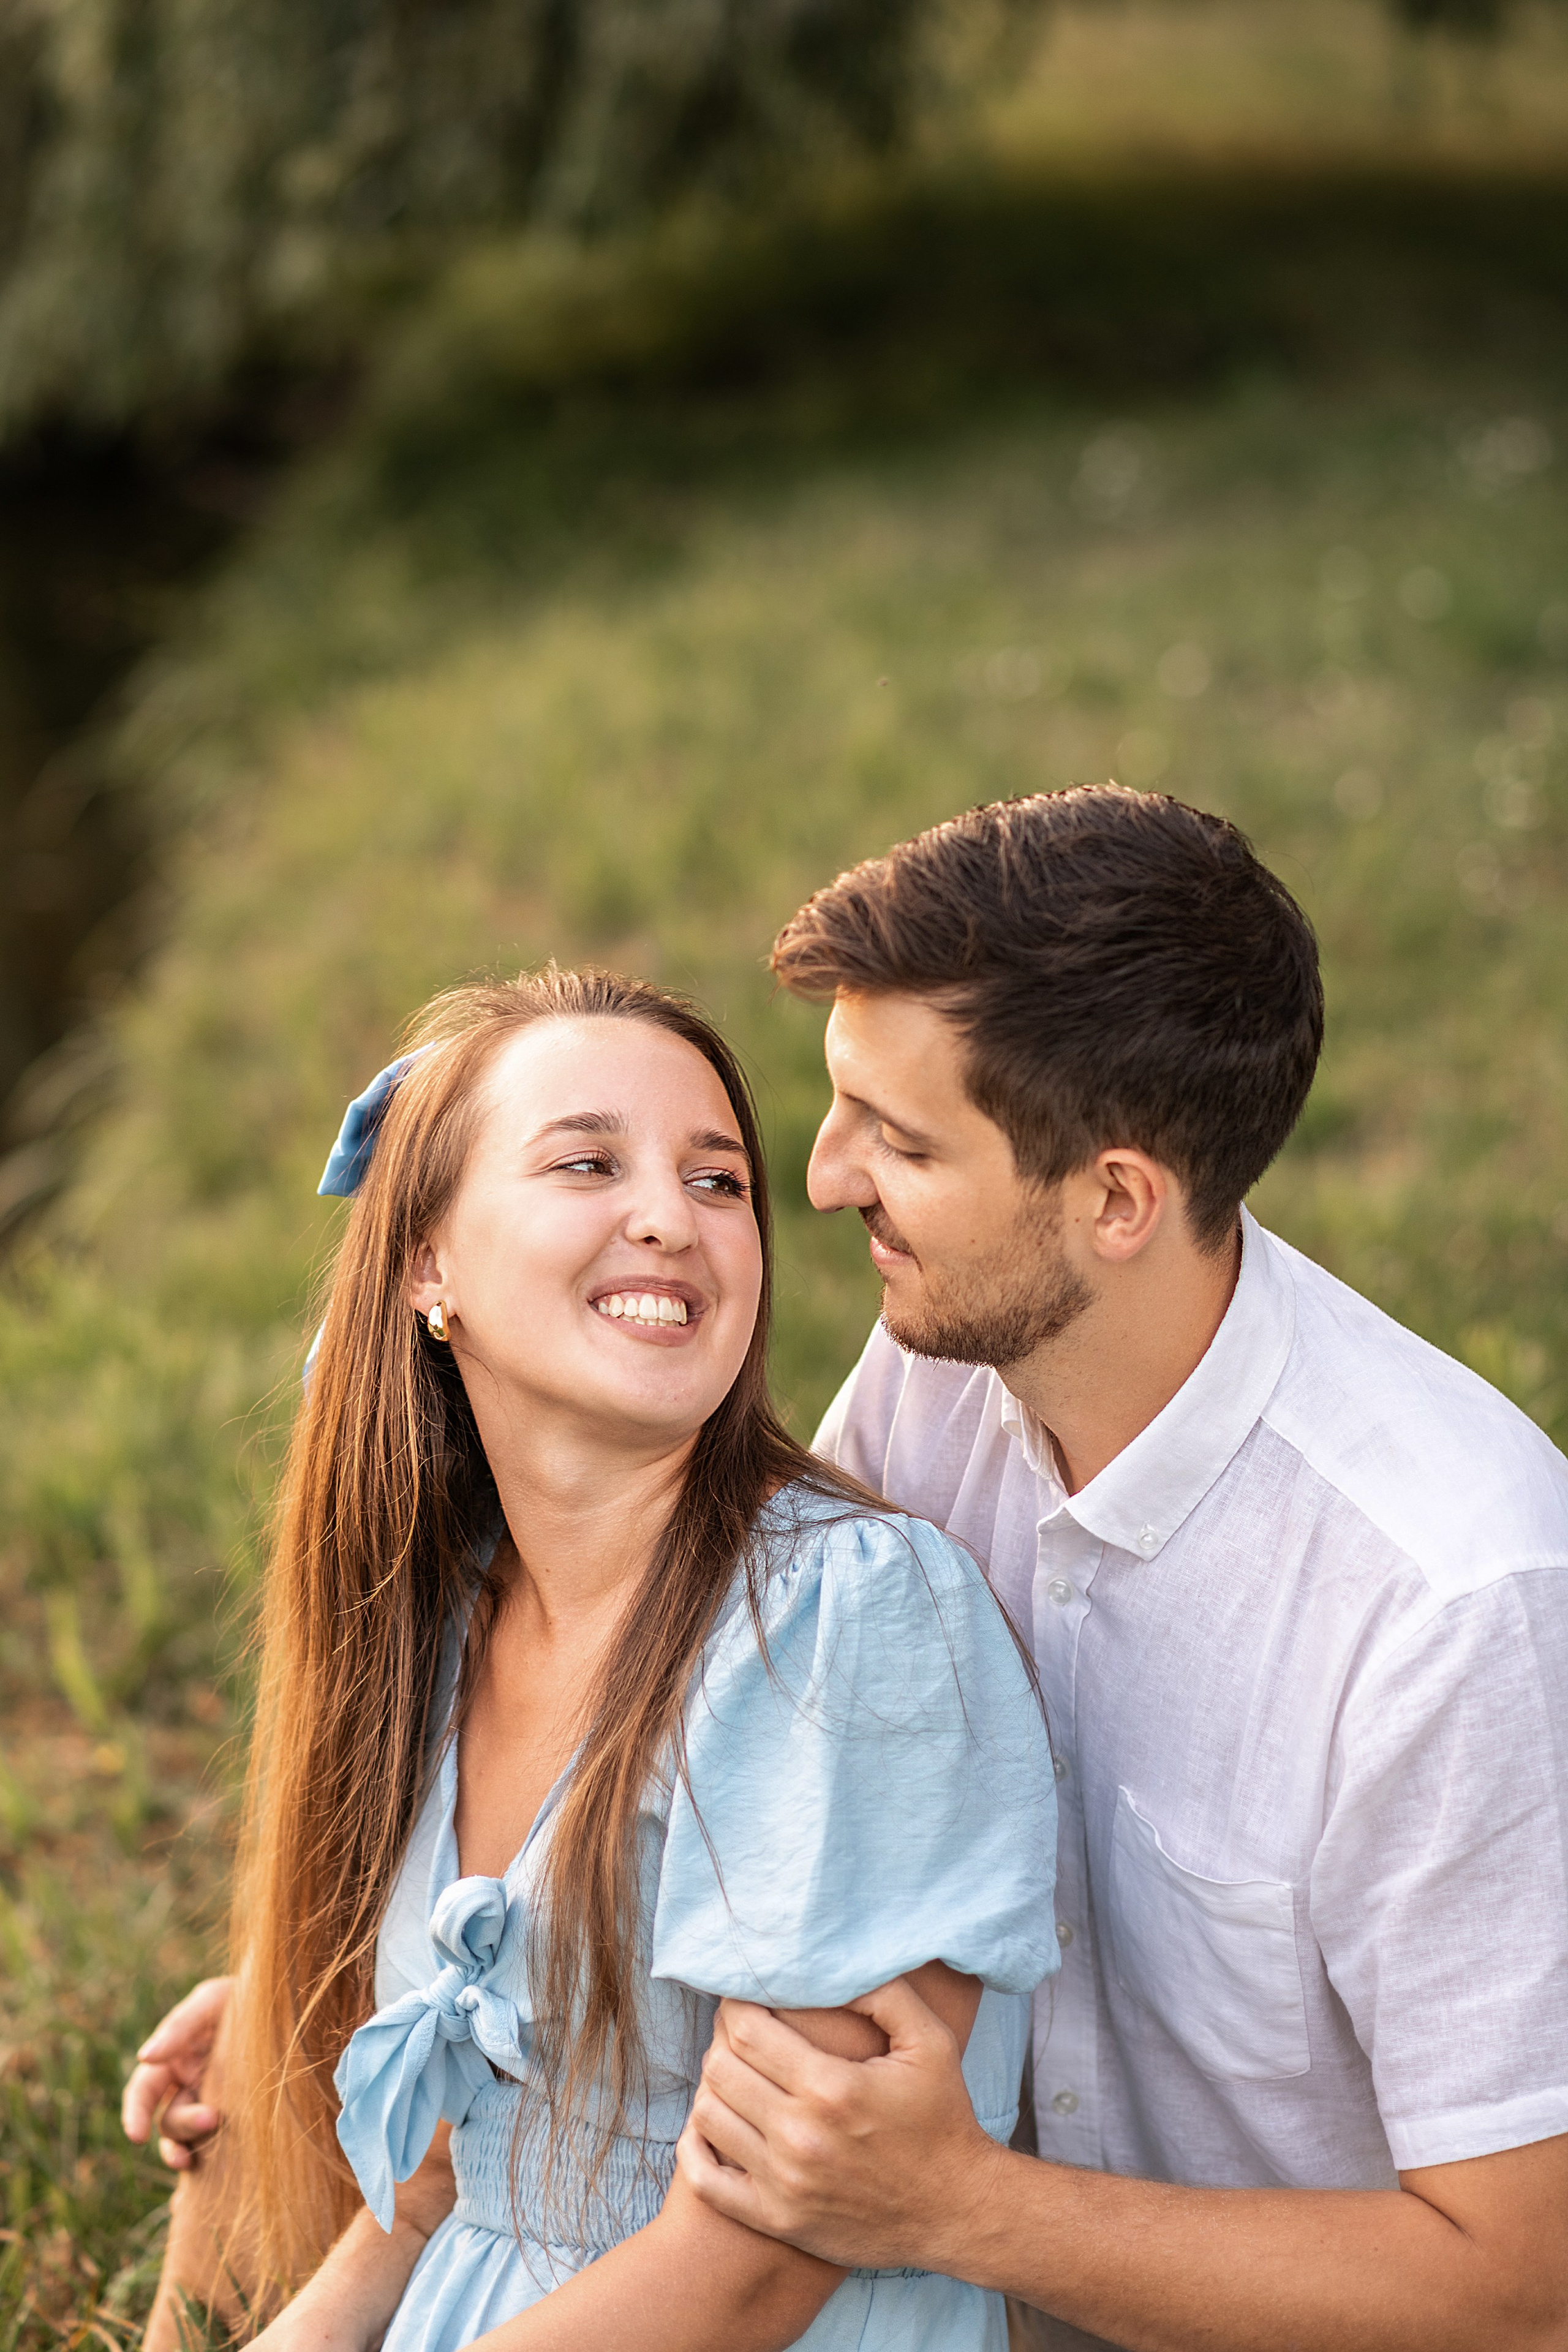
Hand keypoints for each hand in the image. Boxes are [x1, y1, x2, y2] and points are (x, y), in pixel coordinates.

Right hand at [122, 1975, 231, 2168]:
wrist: (295, 2005)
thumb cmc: (247, 1997)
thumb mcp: (213, 2000)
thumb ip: (180, 2025)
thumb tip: (143, 2057)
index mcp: (175, 2057)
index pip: (144, 2090)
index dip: (135, 2114)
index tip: (137, 2136)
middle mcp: (189, 2084)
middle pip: (169, 2119)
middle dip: (185, 2124)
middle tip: (212, 2118)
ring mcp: (213, 2103)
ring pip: (190, 2137)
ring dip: (195, 2143)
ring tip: (215, 2135)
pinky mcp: (238, 2118)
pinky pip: (215, 2145)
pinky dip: (211, 2157)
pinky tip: (220, 2165)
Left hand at [678, 1976, 1005, 2274]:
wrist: (956, 2210)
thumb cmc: (942, 2118)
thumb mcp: (930, 2042)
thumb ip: (884, 1993)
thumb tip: (834, 1963)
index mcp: (832, 2088)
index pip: (747, 2031)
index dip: (737, 2005)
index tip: (746, 1996)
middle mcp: (801, 2137)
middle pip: (720, 2069)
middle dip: (723, 2040)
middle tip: (743, 2033)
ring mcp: (785, 2184)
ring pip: (707, 2116)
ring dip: (713, 2087)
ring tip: (738, 2075)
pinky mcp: (778, 2220)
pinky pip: (706, 2181)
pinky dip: (696, 2147)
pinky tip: (712, 2126)